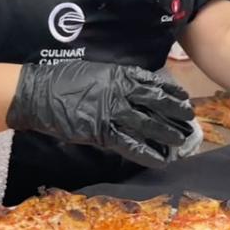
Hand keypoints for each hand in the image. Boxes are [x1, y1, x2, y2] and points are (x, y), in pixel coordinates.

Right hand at [4, 61, 193, 167]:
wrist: (39, 92)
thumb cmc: (62, 78)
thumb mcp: (93, 70)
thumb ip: (114, 78)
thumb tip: (132, 85)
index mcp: (117, 74)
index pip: (152, 83)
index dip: (170, 92)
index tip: (184, 98)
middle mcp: (120, 91)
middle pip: (156, 102)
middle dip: (176, 113)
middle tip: (190, 120)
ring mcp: (112, 111)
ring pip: (148, 123)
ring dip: (167, 133)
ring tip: (181, 141)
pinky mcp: (102, 131)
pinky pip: (130, 144)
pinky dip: (147, 152)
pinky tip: (160, 159)